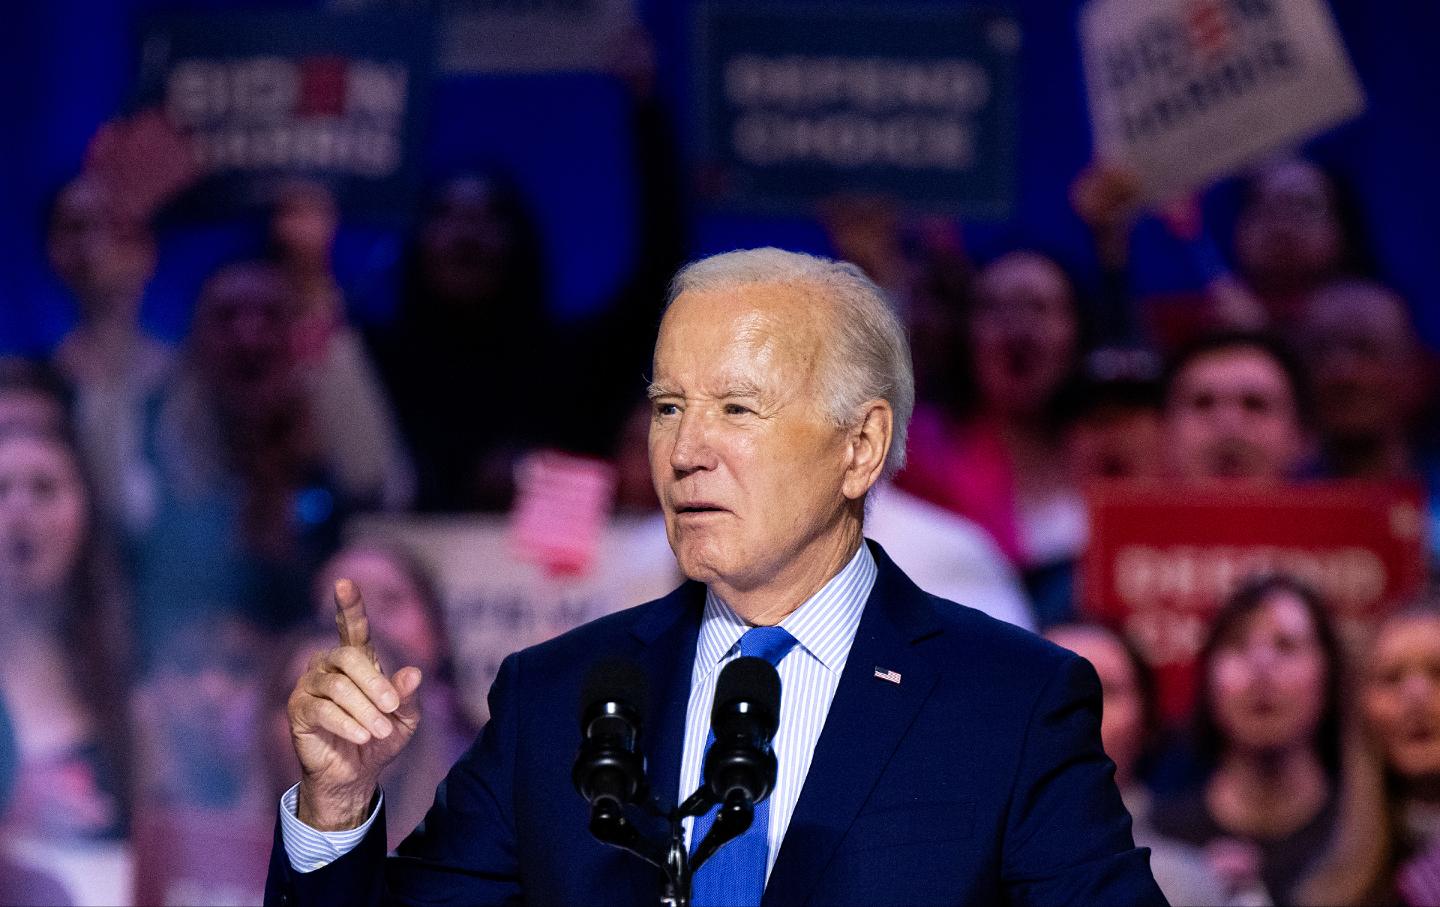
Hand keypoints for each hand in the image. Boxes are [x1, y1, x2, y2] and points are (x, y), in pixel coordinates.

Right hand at [289, 579, 422, 829]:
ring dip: (364, 710)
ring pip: (338, 686)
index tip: (344, 583)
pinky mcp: (297, 710)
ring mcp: (309, 686)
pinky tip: (363, 737)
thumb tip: (414, 674)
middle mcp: (328, 665)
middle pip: (348, 656)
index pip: (351, 626)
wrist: (356, 774)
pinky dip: (348, 724)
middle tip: (392, 709)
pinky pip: (323, 710)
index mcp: (355, 660)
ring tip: (380, 731)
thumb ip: (407, 695)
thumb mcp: (404, 717)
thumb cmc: (381, 738)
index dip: (348, 605)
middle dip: (374, 683)